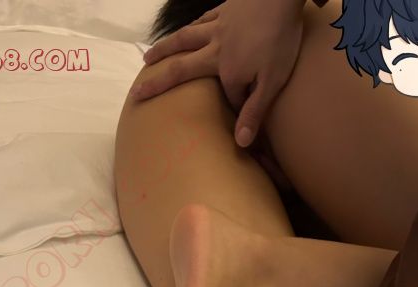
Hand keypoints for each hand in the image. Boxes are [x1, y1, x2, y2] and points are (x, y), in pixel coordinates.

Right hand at [132, 0, 305, 148]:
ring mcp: (218, 27)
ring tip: (147, 58)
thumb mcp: (273, 81)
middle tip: (136, 93)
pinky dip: (191, 27)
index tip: (255, 111)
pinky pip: (202, 20)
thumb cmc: (280, 38)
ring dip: (164, 50)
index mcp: (227, 70)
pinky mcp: (225, 10)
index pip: (231, 97)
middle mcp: (215, 49)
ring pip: (184, 40)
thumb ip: (255, 111)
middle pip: (182, 68)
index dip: (241, 107)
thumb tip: (241, 142)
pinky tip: (185, 31)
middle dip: (158, 83)